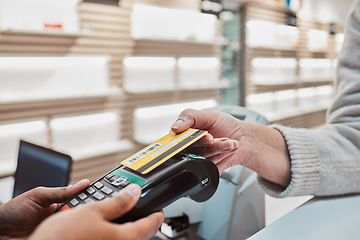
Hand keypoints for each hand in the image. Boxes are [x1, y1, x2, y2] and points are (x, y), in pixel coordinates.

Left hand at [0, 179, 89, 239]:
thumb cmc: (13, 212)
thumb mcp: (38, 195)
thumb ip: (61, 191)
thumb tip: (84, 183)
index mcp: (61, 204)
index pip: (82, 200)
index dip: (92, 197)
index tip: (100, 195)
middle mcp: (62, 218)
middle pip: (82, 215)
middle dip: (86, 212)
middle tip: (87, 211)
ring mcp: (59, 232)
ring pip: (78, 228)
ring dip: (80, 225)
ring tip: (77, 222)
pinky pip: (68, 237)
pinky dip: (72, 235)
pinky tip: (72, 232)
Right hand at [28, 184, 163, 239]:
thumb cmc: (63, 237)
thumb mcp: (94, 211)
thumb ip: (119, 202)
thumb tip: (136, 192)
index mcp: (124, 238)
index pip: (151, 226)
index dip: (157, 213)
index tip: (160, 208)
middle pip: (139, 233)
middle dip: (142, 219)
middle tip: (140, 207)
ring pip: (125, 237)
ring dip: (126, 224)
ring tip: (122, 211)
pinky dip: (113, 231)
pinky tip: (104, 224)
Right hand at [172, 109, 290, 186]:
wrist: (243, 137)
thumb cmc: (225, 125)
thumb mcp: (208, 115)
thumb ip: (189, 117)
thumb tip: (175, 127)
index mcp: (183, 134)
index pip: (177, 141)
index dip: (192, 140)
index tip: (207, 137)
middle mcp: (188, 148)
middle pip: (191, 152)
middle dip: (210, 144)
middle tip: (219, 138)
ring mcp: (199, 159)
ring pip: (203, 159)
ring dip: (220, 149)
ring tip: (229, 141)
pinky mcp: (208, 169)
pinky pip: (211, 168)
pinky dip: (224, 157)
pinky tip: (230, 149)